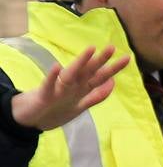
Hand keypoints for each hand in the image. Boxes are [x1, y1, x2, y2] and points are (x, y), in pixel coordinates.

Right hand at [10, 45, 128, 130]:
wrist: (29, 119)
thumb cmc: (55, 109)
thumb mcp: (80, 105)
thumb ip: (96, 95)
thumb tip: (112, 82)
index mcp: (81, 89)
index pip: (100, 77)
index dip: (113, 69)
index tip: (128, 58)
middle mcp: (71, 86)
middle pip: (88, 72)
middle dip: (101, 61)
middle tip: (112, 47)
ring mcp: (57, 90)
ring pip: (71, 75)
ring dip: (80, 62)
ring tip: (90, 50)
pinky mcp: (44, 96)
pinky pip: (48, 86)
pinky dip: (52, 77)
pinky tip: (56, 67)